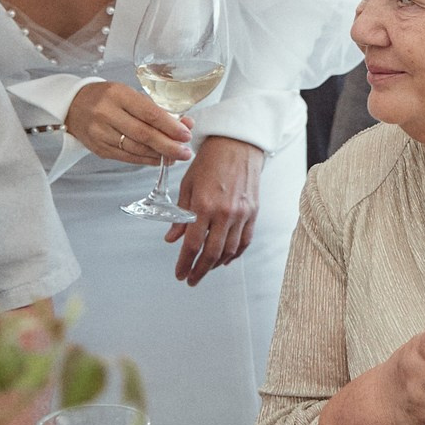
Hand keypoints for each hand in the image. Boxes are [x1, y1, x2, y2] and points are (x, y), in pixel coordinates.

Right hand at [65, 81, 191, 165]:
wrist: (73, 105)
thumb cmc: (106, 97)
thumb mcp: (129, 94)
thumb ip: (156, 109)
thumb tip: (185, 123)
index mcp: (118, 94)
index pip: (148, 113)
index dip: (170, 126)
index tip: (186, 134)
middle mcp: (106, 113)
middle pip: (143, 134)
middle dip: (168, 146)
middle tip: (186, 152)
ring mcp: (101, 133)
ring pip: (136, 149)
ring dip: (159, 155)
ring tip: (175, 157)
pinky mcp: (99, 149)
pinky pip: (127, 157)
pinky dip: (145, 160)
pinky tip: (158, 159)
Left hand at [162, 137, 261, 284]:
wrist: (237, 144)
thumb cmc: (209, 160)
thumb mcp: (187, 185)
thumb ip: (180, 214)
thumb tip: (171, 238)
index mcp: (203, 205)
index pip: (192, 244)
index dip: (185, 263)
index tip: (180, 274)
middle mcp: (224, 213)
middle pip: (211, 253)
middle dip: (199, 270)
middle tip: (191, 279)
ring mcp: (241, 214)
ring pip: (229, 251)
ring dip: (216, 264)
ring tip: (205, 269)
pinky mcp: (253, 212)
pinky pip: (244, 241)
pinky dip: (235, 254)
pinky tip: (225, 260)